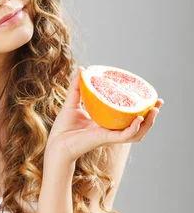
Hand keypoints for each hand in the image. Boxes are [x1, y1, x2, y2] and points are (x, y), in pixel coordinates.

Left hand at [44, 66, 163, 163]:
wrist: (56, 143)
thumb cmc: (63, 128)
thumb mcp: (72, 102)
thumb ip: (77, 87)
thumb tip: (82, 69)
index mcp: (106, 122)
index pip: (128, 116)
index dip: (141, 107)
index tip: (149, 97)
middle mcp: (111, 129)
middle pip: (138, 126)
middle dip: (151, 116)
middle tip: (158, 104)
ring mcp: (110, 135)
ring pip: (136, 133)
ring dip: (148, 123)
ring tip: (154, 111)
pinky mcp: (105, 139)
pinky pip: (125, 136)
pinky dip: (133, 128)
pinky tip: (139, 119)